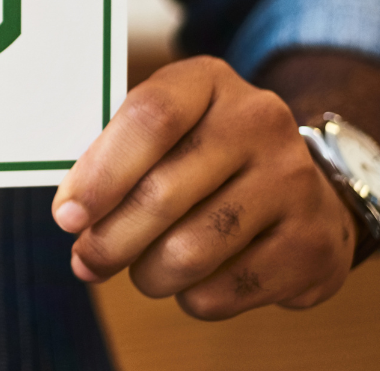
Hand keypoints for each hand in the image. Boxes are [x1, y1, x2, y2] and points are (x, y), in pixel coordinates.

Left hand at [51, 57, 355, 319]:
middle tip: (86, 261)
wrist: (303, 191)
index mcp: (209, 81)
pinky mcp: (312, 243)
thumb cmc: (203, 160)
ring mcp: (294, 181)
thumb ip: (114, 157)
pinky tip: (193, 283)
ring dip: (148, 275)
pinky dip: (192, 298)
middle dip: (110, 240)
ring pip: (190, 251)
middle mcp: (260, 121)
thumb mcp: (165, 133)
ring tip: (142, 272)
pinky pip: (225, 290)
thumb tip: (71, 212)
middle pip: (163, 193)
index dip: (101, 173)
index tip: (66, 216)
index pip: (151, 118)